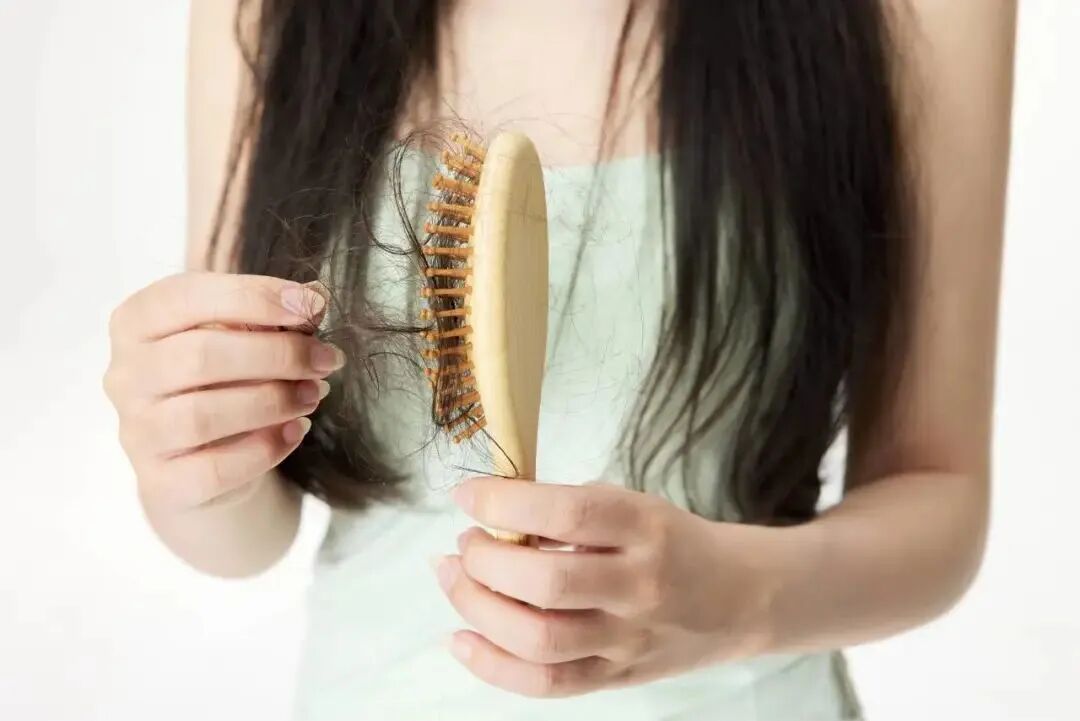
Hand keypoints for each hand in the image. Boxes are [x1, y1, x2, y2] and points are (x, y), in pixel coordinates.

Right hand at [103, 272, 341, 511]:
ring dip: (273, 401)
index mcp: (137, 323)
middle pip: (199, 356)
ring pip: (203, 415)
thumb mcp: (243, 339)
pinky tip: (295, 431)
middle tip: (325, 359)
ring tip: (314, 394)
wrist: (204, 463)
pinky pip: (213, 469)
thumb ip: (272, 318)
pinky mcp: (162, 482)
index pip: (187, 297)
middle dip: (277, 354)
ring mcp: (137, 432)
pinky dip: (264, 449)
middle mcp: (125, 376)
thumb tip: (315, 299)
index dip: (255, 297)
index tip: (312, 306)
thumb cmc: (224, 383)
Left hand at [435, 478, 790, 697]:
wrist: (742, 598)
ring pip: (540, 640)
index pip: (569, 515)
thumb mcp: (633, 506)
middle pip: (547, 583)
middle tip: (466, 544)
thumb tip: (491, 513)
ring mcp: (628, 640)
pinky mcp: (616, 677)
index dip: (505, 503)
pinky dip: (493, 666)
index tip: (468, 495)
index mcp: (646, 529)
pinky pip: (548, 684)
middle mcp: (640, 587)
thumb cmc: (673, 542)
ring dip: (479, 608)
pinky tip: (461, 639)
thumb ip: (570, 510)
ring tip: (455, 578)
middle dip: (486, 561)